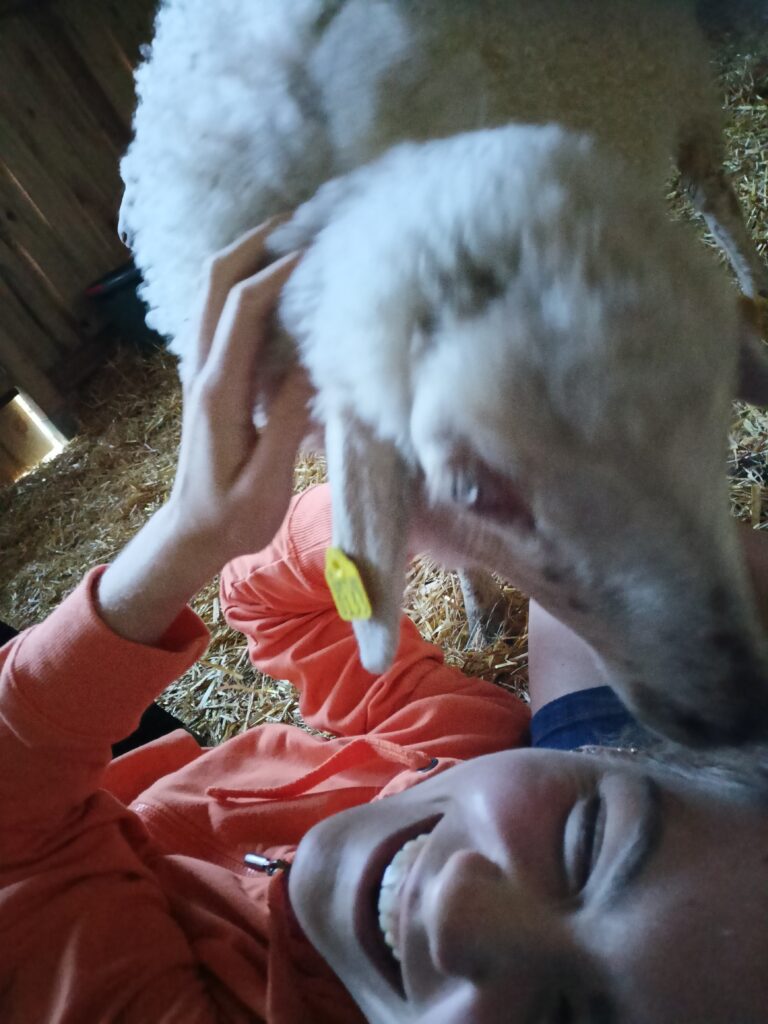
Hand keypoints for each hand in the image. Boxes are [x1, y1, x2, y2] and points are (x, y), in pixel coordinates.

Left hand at [167, 219, 310, 559]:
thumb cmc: (233, 515)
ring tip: (296, 240)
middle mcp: (202, 368)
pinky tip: (281, 284)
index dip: (280, 271)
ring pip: (213, 290)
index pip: (244, 308)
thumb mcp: (266, 479)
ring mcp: (201, 369)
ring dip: (248, 256)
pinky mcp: (209, 377)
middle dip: (256, 241)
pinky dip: (247, 283)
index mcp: (218, 390)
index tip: (321, 252)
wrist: (192, 533)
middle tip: (303, 221)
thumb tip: (312, 360)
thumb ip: (287, 419)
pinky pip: (221, 312)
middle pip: (216, 279)